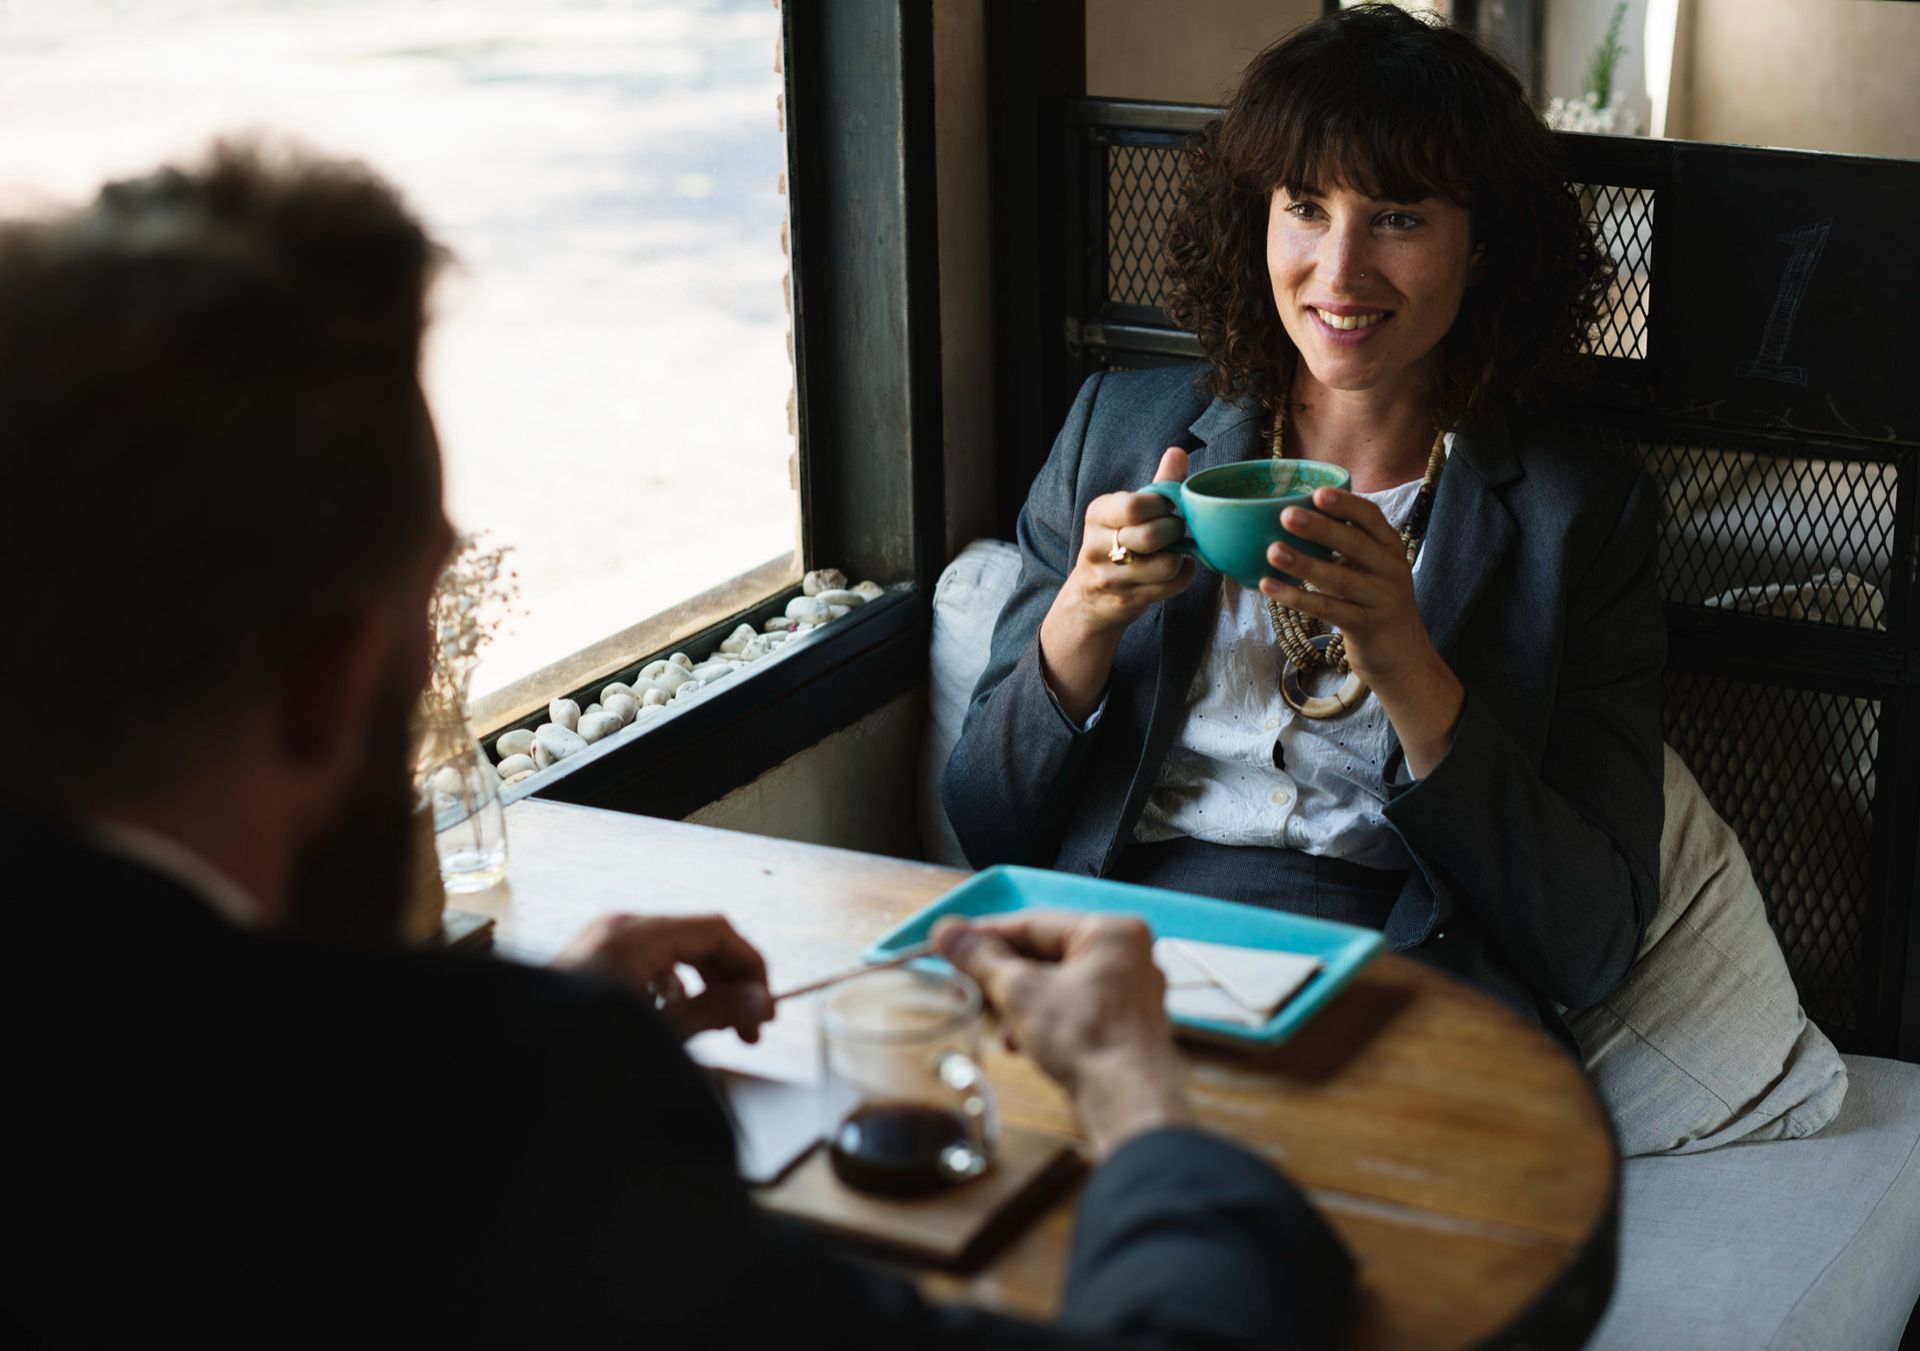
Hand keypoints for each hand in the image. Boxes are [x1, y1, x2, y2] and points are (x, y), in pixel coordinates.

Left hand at [556, 913, 772, 1042]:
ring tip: (718, 1031)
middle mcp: (619, 929)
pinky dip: (671, 991)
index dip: (750, 967)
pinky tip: (676, 1025)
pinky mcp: (592, 964)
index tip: (766, 1007)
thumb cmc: (583, 1049)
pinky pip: (646, 965)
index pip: (716, 931)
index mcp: (636, 934)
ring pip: (673, 954)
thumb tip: (762, 1003)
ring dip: (702, 989)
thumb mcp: (661, 1033)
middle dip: (728, 982)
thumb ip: (717, 1012)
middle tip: (751, 1028)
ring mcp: (601, 944)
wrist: (520, 1068)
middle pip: (696, 940)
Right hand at [935, 911, 1187, 1158]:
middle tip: (961, 983)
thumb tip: (946, 931)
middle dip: (1001, 975)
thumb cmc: (1086, 1040)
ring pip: (1056, 984)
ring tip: (991, 1020)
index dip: (985, 935)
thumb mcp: (1021, 991)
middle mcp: (1127, 955)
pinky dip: (1042, 1020)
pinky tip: (1018, 1043)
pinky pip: (1072, 1009)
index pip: (1034, 923)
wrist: (1127, 1105)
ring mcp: (1128, 993)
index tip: (949, 943)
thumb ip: (981, 958)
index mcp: (1111, 932)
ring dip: (1018, 1002)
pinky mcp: (1122, 1026)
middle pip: (1046, 954)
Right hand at [1039, 447, 1197, 719]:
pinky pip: (1171, 586)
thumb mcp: (1128, 512)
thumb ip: (1156, 484)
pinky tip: (1176, 571)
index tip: (1169, 507)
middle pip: (1151, 536)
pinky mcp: (1126, 601)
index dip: (1163, 505)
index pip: (1134, 505)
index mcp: (1098, 514)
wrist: (1090, 600)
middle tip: (1177, 530)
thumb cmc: (1117, 544)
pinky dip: (1183, 577)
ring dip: (1180, 557)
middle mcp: (1097, 545)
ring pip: (1165, 565)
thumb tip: (1178, 452)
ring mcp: (1110, 577)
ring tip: (1175, 551)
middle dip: (1175, 531)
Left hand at [1260, 486, 1464, 774]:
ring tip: (1272, 551)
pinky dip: (1297, 598)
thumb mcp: (1373, 571)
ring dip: (1304, 564)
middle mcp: (1391, 571)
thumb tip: (1298, 516)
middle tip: (1286, 515)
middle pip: (1354, 544)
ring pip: (1340, 578)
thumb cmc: (1376, 606)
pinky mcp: (1367, 627)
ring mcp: (1381, 599)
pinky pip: (1329, 609)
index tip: (1318, 492)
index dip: (1346, 504)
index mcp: (1391, 550)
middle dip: (1320, 528)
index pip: (1372, 519)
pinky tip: (1270, 587)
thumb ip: (1348, 548)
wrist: (1404, 659)